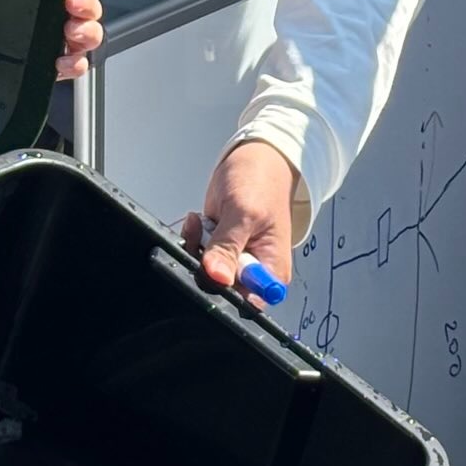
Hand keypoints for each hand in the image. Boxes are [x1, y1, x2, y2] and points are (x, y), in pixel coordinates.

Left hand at [56, 0, 101, 81]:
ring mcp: (65, 45)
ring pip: (91, 36)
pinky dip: (75, 64)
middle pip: (90, 9)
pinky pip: (80, 66)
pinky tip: (61, 61)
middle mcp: (62, 19)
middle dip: (87, 4)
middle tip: (73, 2)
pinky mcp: (61, 68)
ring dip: (86, 33)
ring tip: (71, 33)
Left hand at [181, 140, 296, 302]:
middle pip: (220, 289)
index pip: (247, 303)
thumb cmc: (262, 183)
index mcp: (271, 271)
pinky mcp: (218, 247)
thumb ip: (228, 247)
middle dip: (206, 264)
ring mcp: (234, 259)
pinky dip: (193, 237)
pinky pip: (197, 253)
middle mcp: (252, 271)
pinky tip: (200, 221)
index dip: (225, 293)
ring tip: (205, 222)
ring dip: (196, 246)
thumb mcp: (245, 214)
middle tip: (207, 237)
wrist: (257, 162)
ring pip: (203, 271)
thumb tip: (218, 277)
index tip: (212, 270)